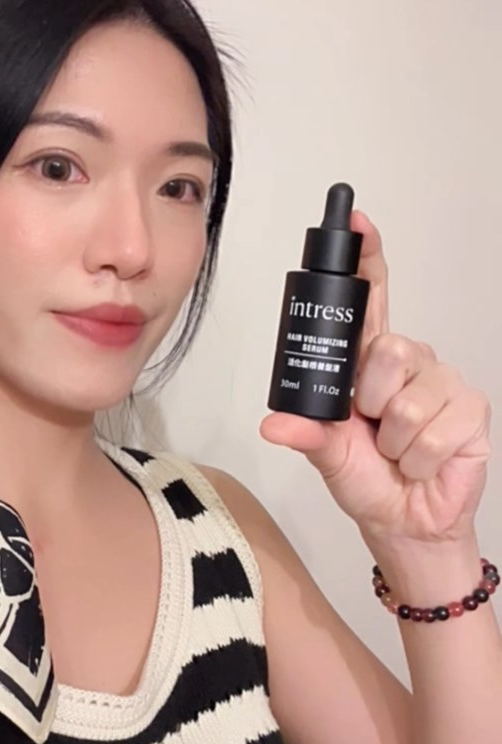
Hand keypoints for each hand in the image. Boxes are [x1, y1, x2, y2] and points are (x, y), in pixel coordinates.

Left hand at [259, 210, 491, 545]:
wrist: (407, 522)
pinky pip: (433, 428)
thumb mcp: (327, 454)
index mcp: (370, 359)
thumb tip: (274, 425)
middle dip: (371, 400)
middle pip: (388, 350)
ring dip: (392, 438)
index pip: (372, 298)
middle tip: (371, 426)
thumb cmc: (368, 479)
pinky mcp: (469, 409)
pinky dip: (417, 456)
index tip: (359, 222)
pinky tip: (421, 460)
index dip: (367, 258)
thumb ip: (306, 433)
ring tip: (395, 449)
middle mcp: (409, 361)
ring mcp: (441, 382)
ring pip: (407, 398)